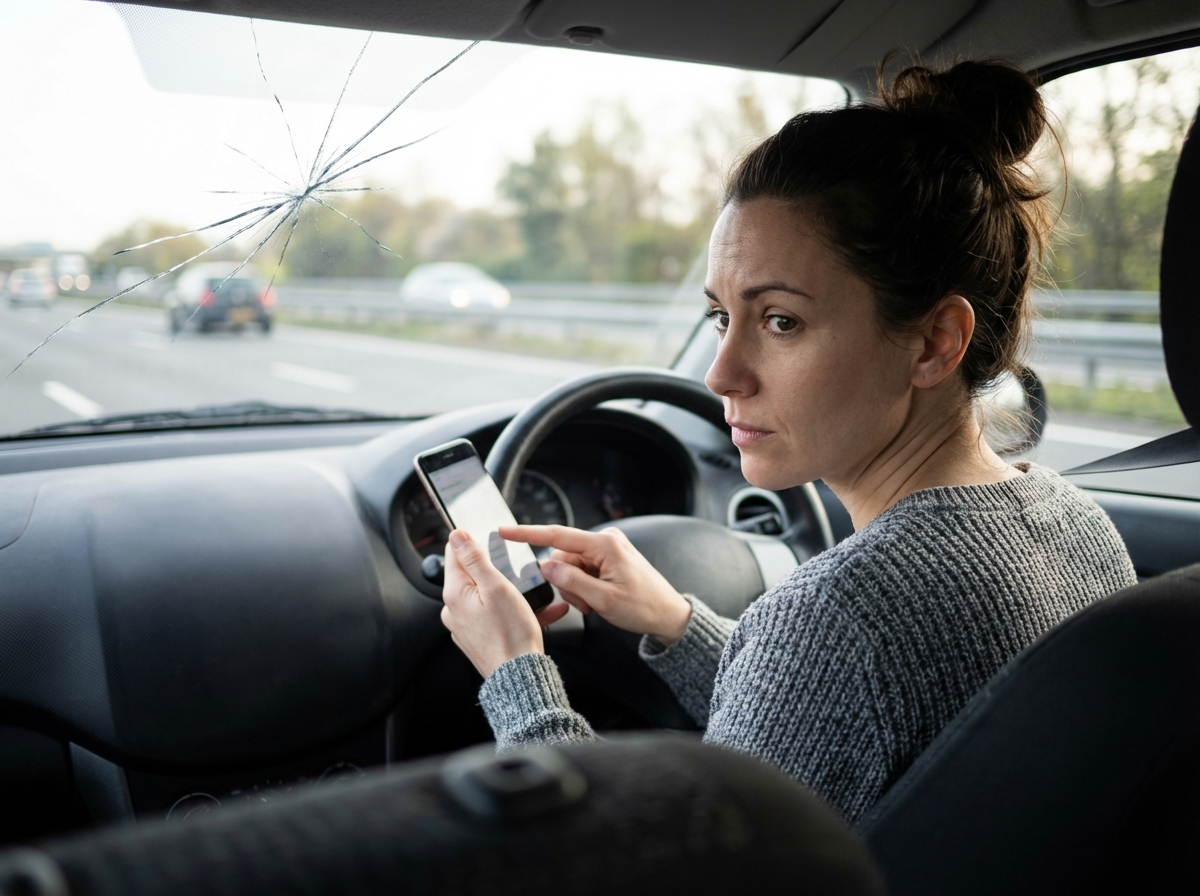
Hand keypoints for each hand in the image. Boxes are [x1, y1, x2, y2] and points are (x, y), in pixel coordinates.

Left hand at [440, 529, 569, 677]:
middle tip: (519, 575)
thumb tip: (456, 535)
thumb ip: (474, 558)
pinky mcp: (479, 638)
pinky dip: (515, 612)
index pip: (454, 554)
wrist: (519, 677)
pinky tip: (539, 612)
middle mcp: (454, 610)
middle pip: (473, 575)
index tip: (493, 545)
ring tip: (536, 597)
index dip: (474, 544)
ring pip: (488, 596)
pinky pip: (496, 617)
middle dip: (498, 571)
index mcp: (455, 593)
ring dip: (512, 592)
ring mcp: (466, 626)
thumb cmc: (511, 634)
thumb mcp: (496, 586)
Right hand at [499, 525, 691, 644]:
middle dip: (567, 583)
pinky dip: (584, 588)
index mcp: (605, 544)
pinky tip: (598, 600)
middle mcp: (605, 541)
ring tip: (595, 604)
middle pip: (563, 557)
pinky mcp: (607, 559)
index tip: (505, 530)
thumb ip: (571, 581)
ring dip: (576, 589)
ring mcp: (606, 549)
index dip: (527, 534)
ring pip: (570, 567)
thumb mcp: (604, 599)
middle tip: (586, 603)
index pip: (557, 535)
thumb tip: (546, 566)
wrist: (668, 615)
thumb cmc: (644, 607)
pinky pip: (582, 571)